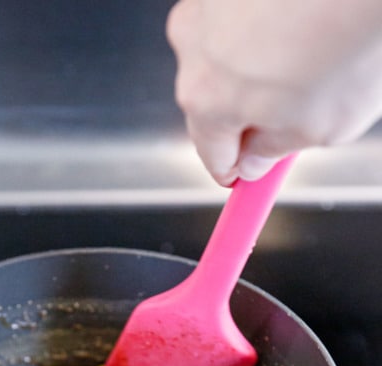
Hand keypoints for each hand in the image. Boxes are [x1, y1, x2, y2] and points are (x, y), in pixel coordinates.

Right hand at [166, 0, 381, 184]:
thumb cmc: (348, 35)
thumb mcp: (322, 127)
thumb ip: (276, 152)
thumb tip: (257, 158)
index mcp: (206, 101)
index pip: (212, 156)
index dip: (235, 169)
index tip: (246, 173)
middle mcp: (193, 49)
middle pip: (213, 102)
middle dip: (248, 113)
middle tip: (293, 113)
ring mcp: (208, 3)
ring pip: (225, 54)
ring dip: (259, 64)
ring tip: (310, 57)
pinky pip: (242, 14)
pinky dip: (268, 25)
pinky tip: (306, 23)